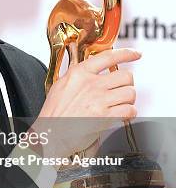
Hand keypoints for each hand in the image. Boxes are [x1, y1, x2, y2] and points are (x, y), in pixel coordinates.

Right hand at [31, 48, 140, 167]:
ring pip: (130, 92)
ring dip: (128, 99)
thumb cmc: (53, 113)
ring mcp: (99, 100)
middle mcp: (91, 84)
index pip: (108, 56)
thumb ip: (77, 74)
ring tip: (120, 104)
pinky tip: (121, 115)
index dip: (127, 53)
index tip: (135, 54)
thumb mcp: (60, 85)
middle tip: (121, 89)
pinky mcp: (105, 117)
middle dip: (127, 83)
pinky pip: (129, 110)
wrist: (51, 134)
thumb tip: (91, 65)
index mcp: (79, 73)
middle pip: (126, 75)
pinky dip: (129, 113)